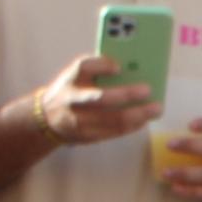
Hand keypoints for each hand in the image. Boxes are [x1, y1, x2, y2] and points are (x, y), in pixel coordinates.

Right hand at [27, 53, 156, 146]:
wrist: (46, 118)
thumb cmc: (71, 91)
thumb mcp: (75, 76)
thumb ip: (96, 69)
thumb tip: (129, 69)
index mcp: (70, 78)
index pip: (83, 67)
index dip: (102, 66)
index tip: (119, 67)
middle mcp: (72, 99)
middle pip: (100, 98)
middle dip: (127, 94)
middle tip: (148, 90)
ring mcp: (78, 120)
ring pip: (112, 119)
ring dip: (138, 115)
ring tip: (155, 109)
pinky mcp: (86, 135)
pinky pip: (113, 132)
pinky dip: (132, 126)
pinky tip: (144, 120)